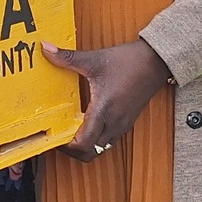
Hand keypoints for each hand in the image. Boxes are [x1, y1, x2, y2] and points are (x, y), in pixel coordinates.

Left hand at [40, 40, 172, 160]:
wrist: (156, 61)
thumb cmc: (128, 61)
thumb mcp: (94, 59)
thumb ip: (67, 57)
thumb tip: (46, 48)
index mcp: (103, 110)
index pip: (83, 144)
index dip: (66, 147)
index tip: (54, 138)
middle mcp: (113, 123)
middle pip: (90, 153)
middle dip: (72, 151)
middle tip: (60, 138)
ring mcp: (121, 125)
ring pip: (100, 148)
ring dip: (85, 145)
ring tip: (71, 131)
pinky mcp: (126, 122)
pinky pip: (108, 140)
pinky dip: (95, 139)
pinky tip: (87, 123)